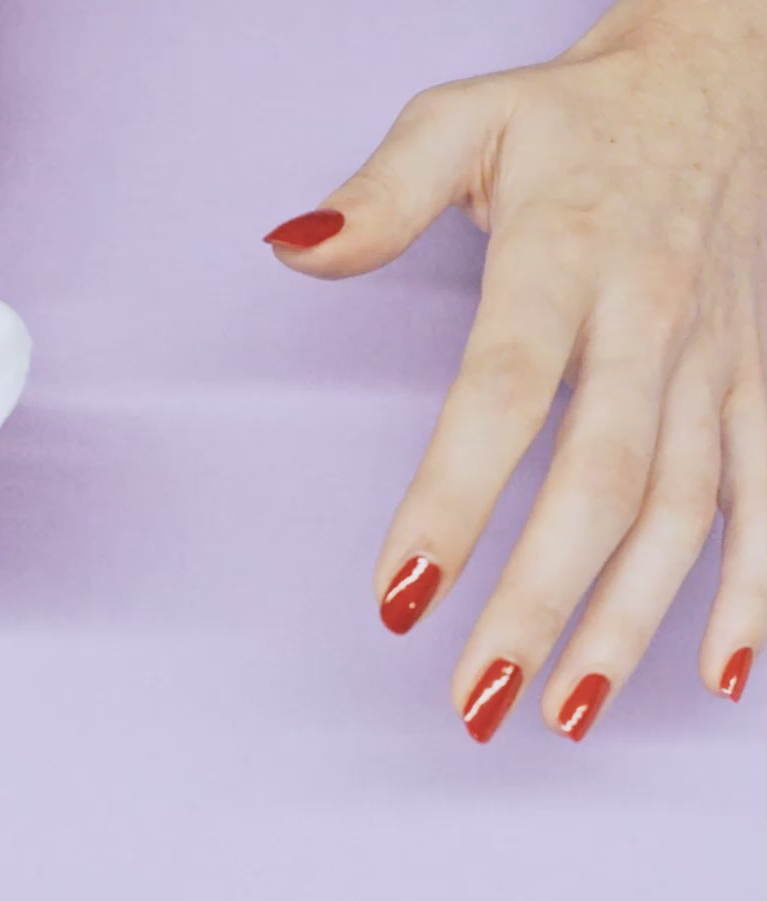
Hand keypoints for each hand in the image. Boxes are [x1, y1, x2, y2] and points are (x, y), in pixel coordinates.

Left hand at [264, 0, 766, 740]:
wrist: (724, 77)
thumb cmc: (579, 117)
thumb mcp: (464, 121)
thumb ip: (381, 193)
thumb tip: (290, 247)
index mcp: (567, 256)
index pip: (503, 394)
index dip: (451, 500)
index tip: (400, 599)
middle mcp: (650, 319)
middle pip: (596, 481)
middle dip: (537, 600)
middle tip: (475, 695)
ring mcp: (717, 356)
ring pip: (682, 511)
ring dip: (627, 621)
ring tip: (565, 712)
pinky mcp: (761, 377)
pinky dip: (754, 587)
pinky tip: (721, 670)